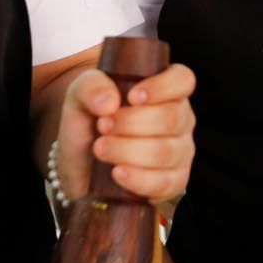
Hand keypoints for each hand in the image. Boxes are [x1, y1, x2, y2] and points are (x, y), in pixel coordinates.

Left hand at [53, 63, 196, 202]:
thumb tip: (109, 102)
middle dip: (131, 123)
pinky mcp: (173, 183)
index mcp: (165, 92)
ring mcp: (180, 153)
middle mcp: (179, 120)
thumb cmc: (88, 125)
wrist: (79, 165)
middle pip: (171, 118)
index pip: (183, 80)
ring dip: (127, 150)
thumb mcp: (79, 97)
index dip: (163, 87)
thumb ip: (90, 88)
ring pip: (165, 152)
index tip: (132, 97)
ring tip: (100, 148)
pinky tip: (117, 172)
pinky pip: (164, 183)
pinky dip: (138, 178)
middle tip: (102, 125)